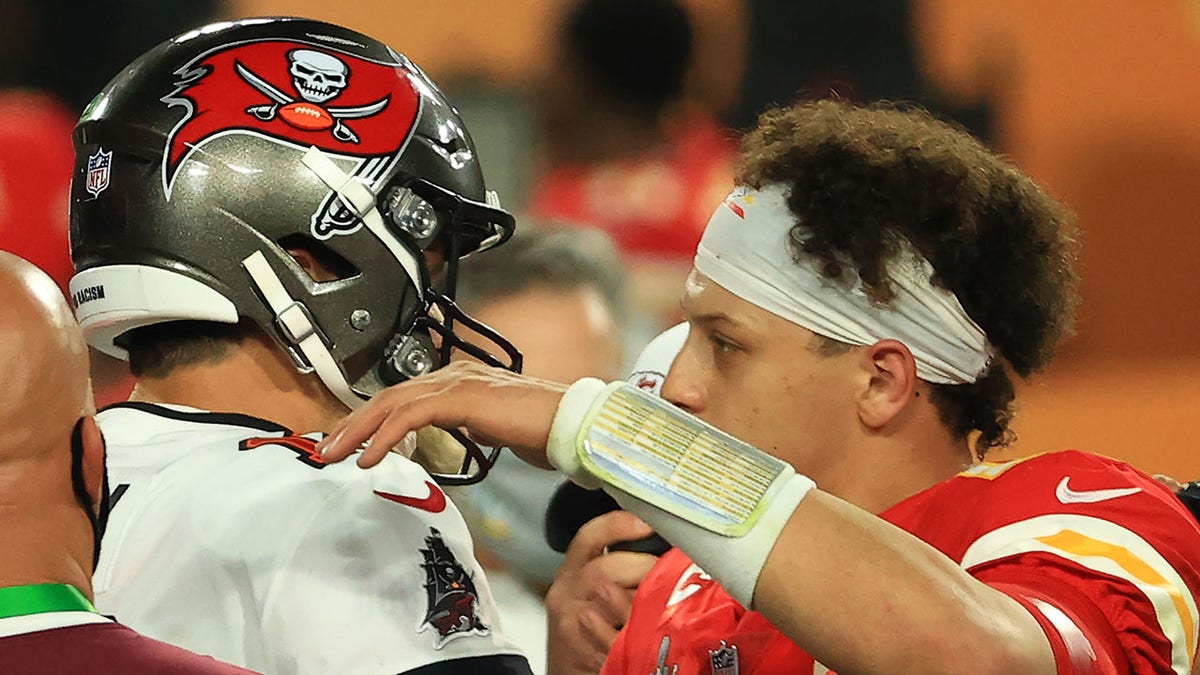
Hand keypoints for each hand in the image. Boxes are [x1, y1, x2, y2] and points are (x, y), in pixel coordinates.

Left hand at [317, 361, 567, 468]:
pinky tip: (370, 458)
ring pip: (392, 403)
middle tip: (327, 449)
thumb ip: (470, 426)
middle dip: (353, 424)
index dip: (371, 419)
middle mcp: (453, 376)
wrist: (569, 422)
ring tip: (336, 455)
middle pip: (388, 397)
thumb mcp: (495, 428)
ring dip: (359, 431)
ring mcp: (456, 383)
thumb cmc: (542, 428)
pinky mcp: (460, 398)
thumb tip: (455, 438)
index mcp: (460, 381)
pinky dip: (385, 437)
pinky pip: (410, 416)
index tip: (350, 442)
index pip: (403, 397)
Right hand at [546, 510, 658, 673]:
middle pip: (605, 568)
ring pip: (609, 599)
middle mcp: (566, 589)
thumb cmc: (589, 627)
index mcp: (572, 569)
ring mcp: (569, 619)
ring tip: (662, 604)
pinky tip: (648, 632)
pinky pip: (612, 634)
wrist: (567, 670)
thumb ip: (621, 571)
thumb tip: (669, 554)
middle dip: (644, 569)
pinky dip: (634, 632)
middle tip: (669, 577)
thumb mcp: (595, 592)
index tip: (647, 523)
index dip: (618, 525)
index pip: (590, 536)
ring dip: (642, 600)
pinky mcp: (578, 648)